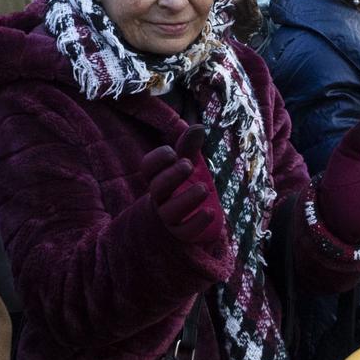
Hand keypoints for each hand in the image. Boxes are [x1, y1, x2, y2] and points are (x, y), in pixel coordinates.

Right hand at [142, 127, 224, 245]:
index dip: (157, 159)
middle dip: (171, 176)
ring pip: (170, 211)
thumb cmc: (185, 184)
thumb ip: (190, 147)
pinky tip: (211, 212)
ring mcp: (169, 217)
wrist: (186, 218)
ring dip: (186, 199)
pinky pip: (185, 231)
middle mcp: (160, 198)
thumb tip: (199, 127)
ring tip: (204, 188)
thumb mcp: (188, 164)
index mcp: (158, 177)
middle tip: (188, 164)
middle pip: (157, 188)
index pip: (147, 168)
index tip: (173, 152)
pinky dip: (197, 222)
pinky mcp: (183, 233)